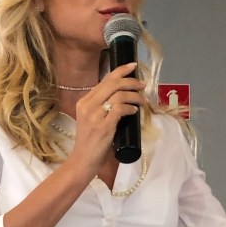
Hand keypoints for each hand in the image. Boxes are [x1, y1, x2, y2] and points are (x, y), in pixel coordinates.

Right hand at [64, 64, 145, 182]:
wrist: (82, 160)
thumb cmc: (89, 142)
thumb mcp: (91, 119)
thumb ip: (101, 106)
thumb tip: (121, 96)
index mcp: (83, 101)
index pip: (104, 80)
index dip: (120, 70)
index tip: (133, 66)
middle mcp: (87, 105)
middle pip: (112, 83)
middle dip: (131, 81)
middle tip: (142, 85)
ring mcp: (95, 115)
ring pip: (118, 95)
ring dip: (134, 96)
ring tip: (142, 101)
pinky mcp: (103, 126)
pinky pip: (120, 109)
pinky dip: (130, 108)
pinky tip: (135, 111)